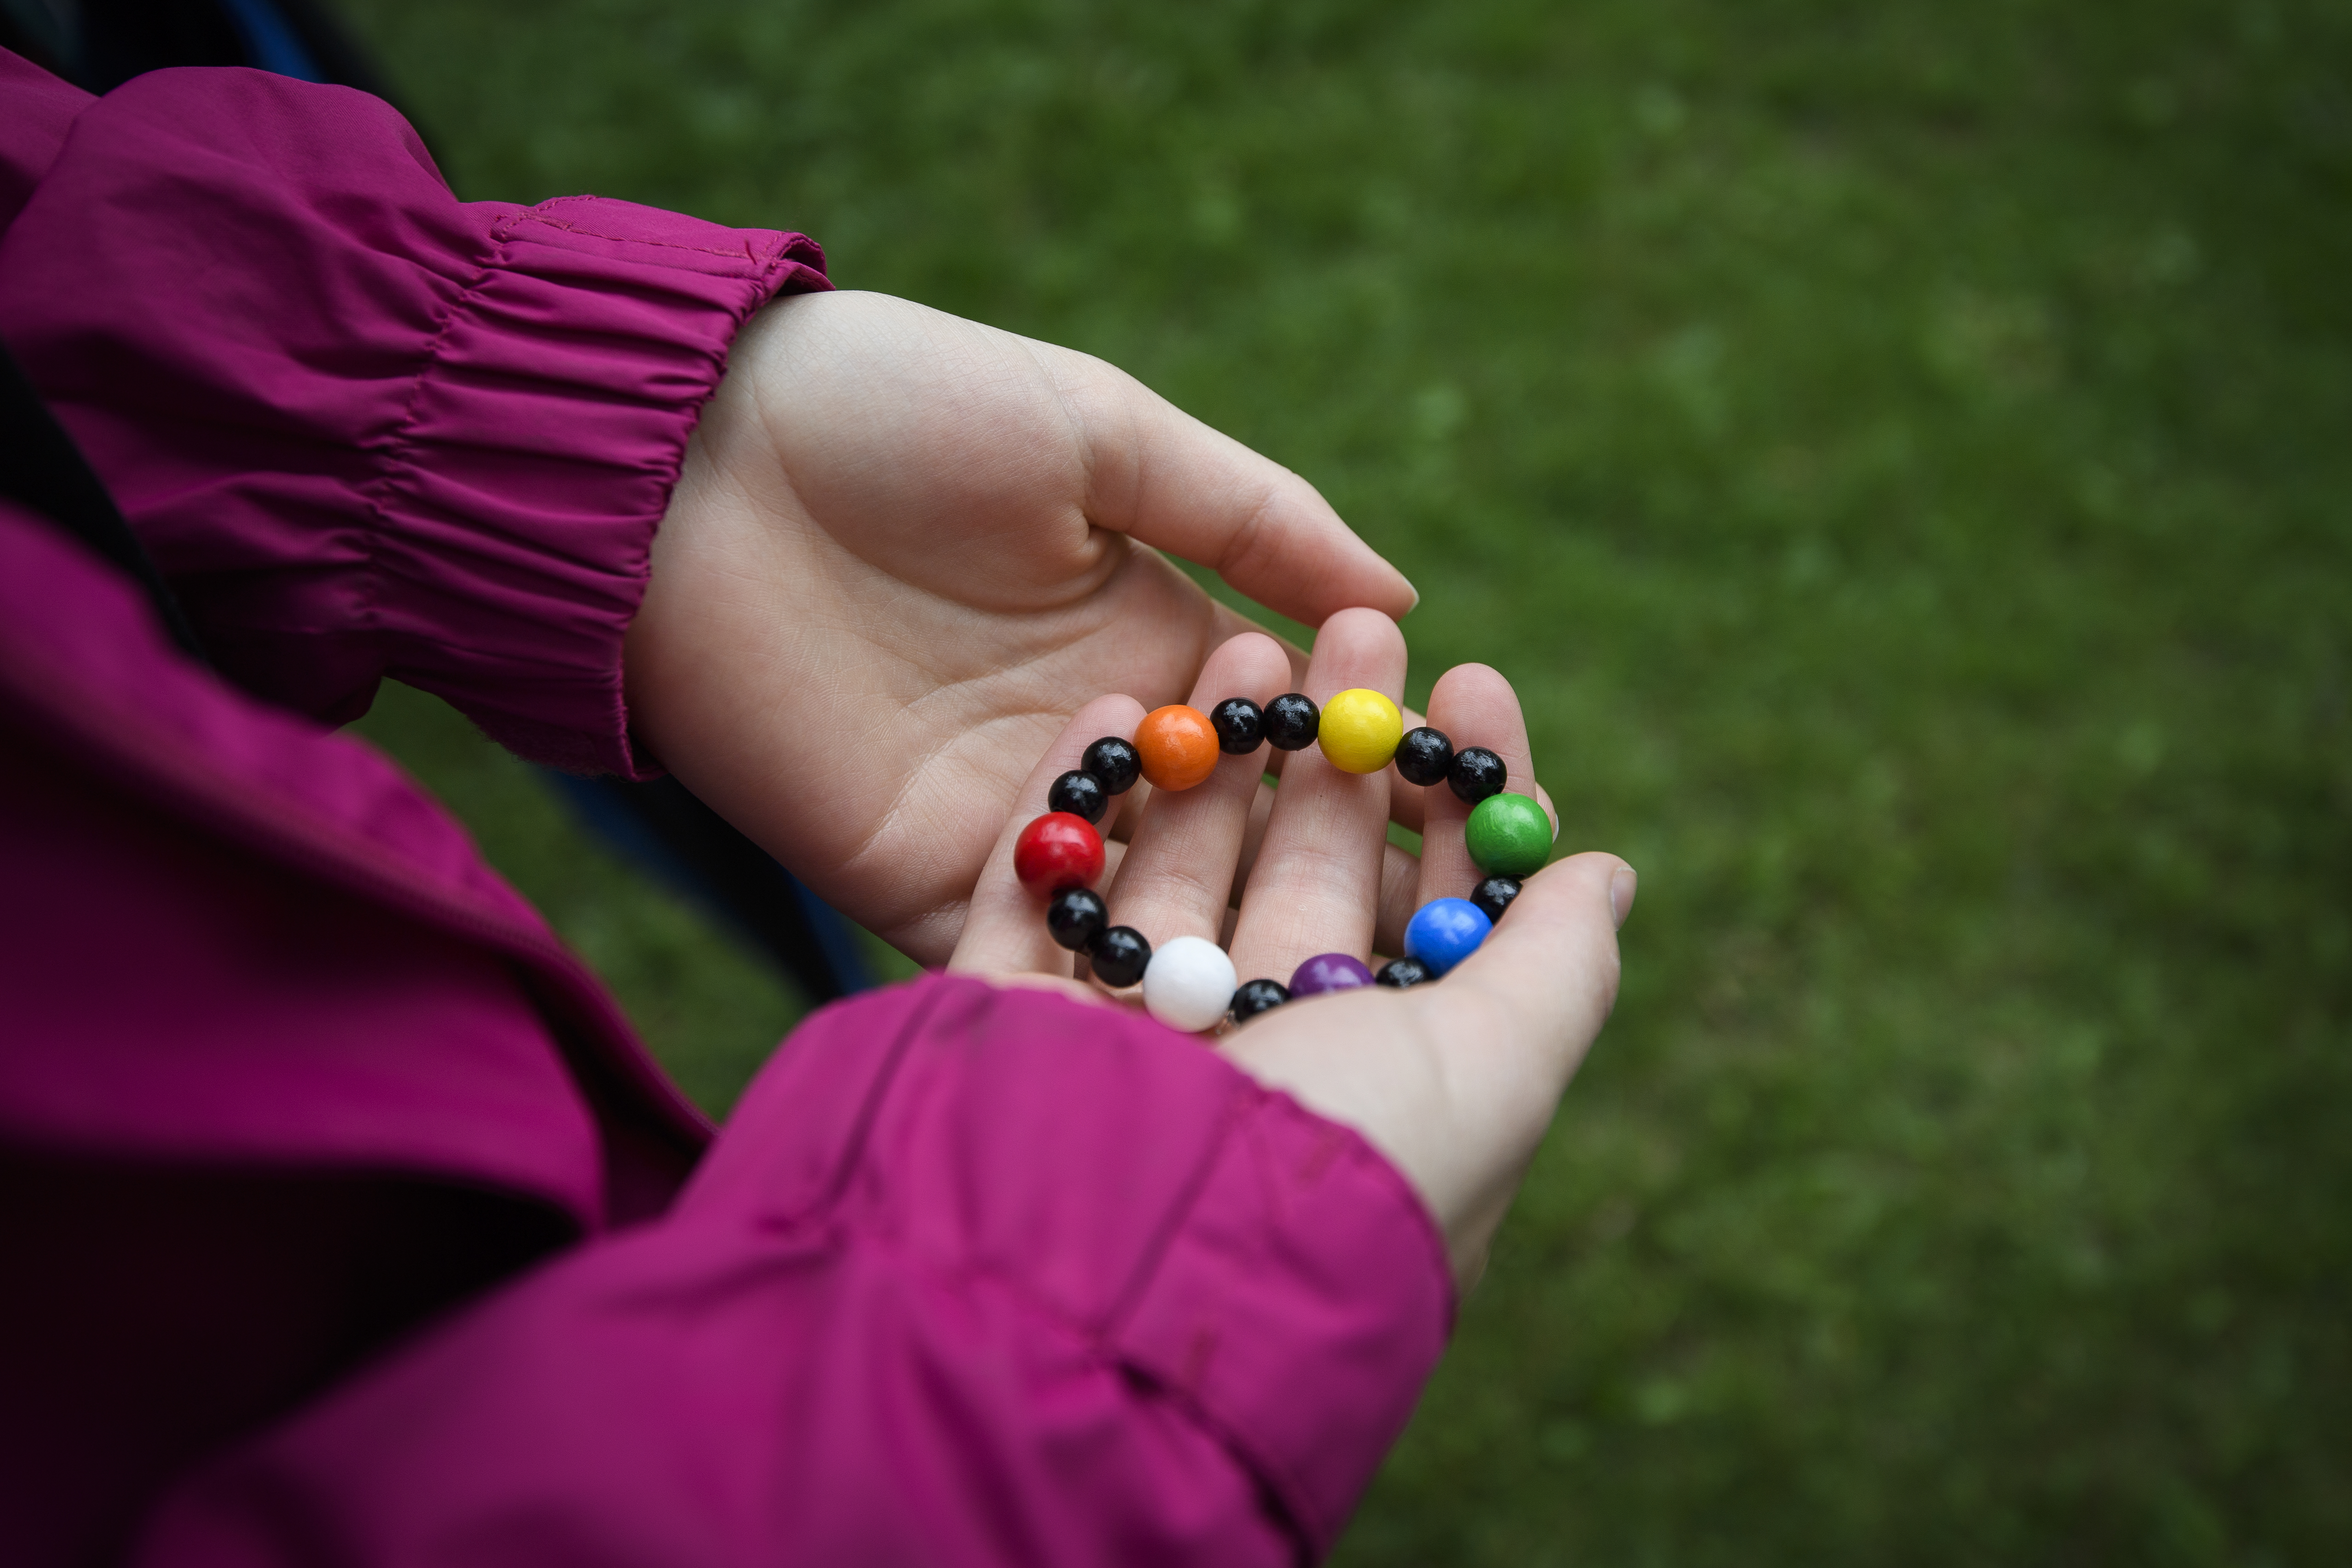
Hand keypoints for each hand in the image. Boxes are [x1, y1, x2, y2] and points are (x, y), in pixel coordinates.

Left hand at [624, 291, 1416, 962]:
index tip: (1454, 792)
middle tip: (1416, 906)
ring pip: (1143, 910)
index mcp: (1147, 639)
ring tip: (1324, 966)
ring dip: (1224, 934)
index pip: (1287, 732)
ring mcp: (1004, 821)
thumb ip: (1249, 515)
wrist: (683, 459)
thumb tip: (1398, 598)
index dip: (1366, 764)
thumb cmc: (891, 407)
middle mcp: (1092, 745)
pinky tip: (1181, 1003)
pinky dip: (1095, 979)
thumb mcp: (1097, 429)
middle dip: (1319, 872)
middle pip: (1231, 840)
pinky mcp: (911, 879)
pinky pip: (1024, 954)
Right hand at [948, 613, 1635, 1288]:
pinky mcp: (1004, 1029)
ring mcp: (1120, 1053)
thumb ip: (1554, 973)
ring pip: (1174, 873)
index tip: (1473, 686)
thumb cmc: (1328, 1172)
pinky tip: (1110, 705)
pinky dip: (1071, 797)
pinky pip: (1036, 891)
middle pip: (1305, 880)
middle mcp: (1251, 1077)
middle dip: (1340, 748)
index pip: (1434, 926)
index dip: (1459, 803)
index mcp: (1372, 1100)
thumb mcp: (1491, 1073)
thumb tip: (1604, 876)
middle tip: (1360, 629)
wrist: (1113, 1268)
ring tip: (1244, 640)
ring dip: (1213, 754)